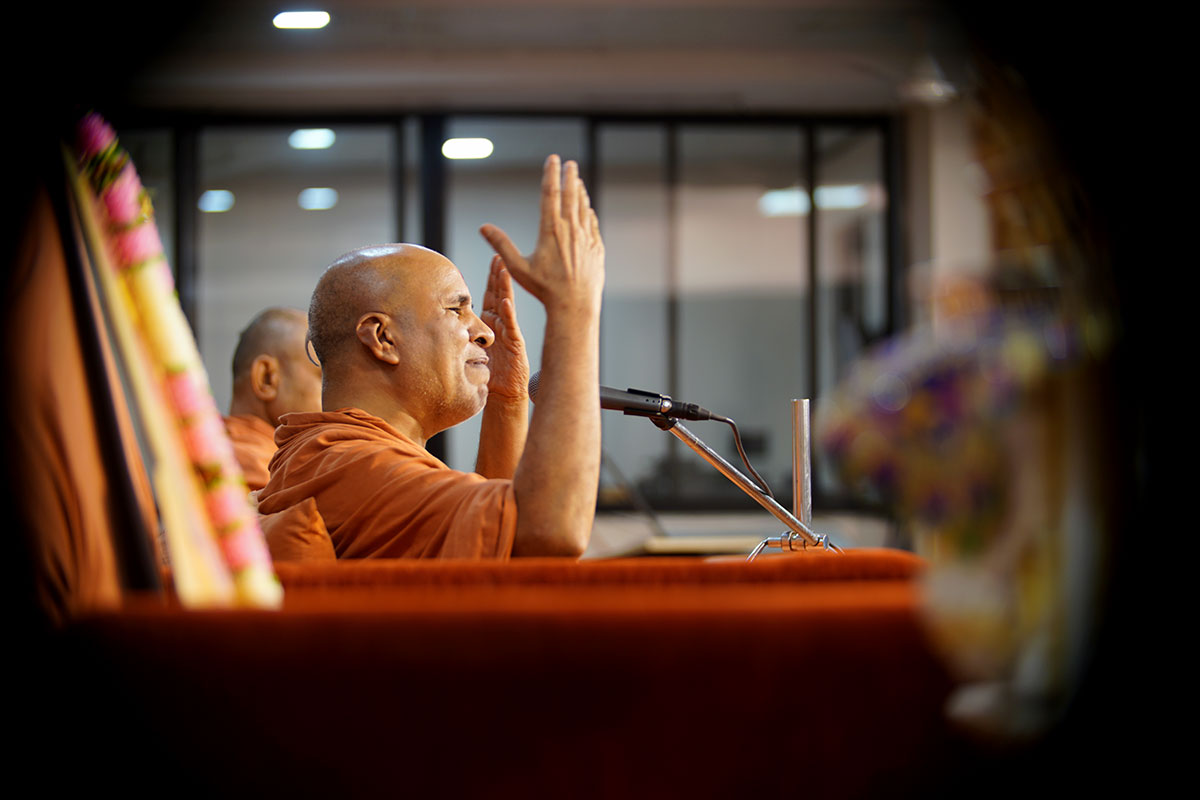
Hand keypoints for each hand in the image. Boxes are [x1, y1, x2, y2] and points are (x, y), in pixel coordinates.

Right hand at [479, 155, 603, 315]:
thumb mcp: (518, 267)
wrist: (575, 305)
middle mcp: (570, 230)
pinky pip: (592, 225)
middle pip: (571, 195)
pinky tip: (587, 210)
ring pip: (583, 208)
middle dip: (570, 177)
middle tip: (570, 163)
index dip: (551, 174)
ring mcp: (586, 238)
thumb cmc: (544, 288)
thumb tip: (483, 227)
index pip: (551, 193)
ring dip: (580, 193)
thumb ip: (501, 245)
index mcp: (551, 230)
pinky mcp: (596, 248)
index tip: (553, 159)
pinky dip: (588, 214)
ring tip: (578, 182)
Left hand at [479, 255, 528, 401]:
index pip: (492, 293)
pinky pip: (510, 326)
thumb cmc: (488, 371)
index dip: (493, 276)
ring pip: (507, 305)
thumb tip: (443, 319)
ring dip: (505, 287)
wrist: (503, 393)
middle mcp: (502, 323)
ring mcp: (510, 331)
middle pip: (501, 293)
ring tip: (505, 270)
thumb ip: (465, 330)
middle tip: (501, 255)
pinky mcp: (515, 344)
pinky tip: (505, 301)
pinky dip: (507, 313)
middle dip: (501, 274)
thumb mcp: (472, 346)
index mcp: (492, 321)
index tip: (495, 257)